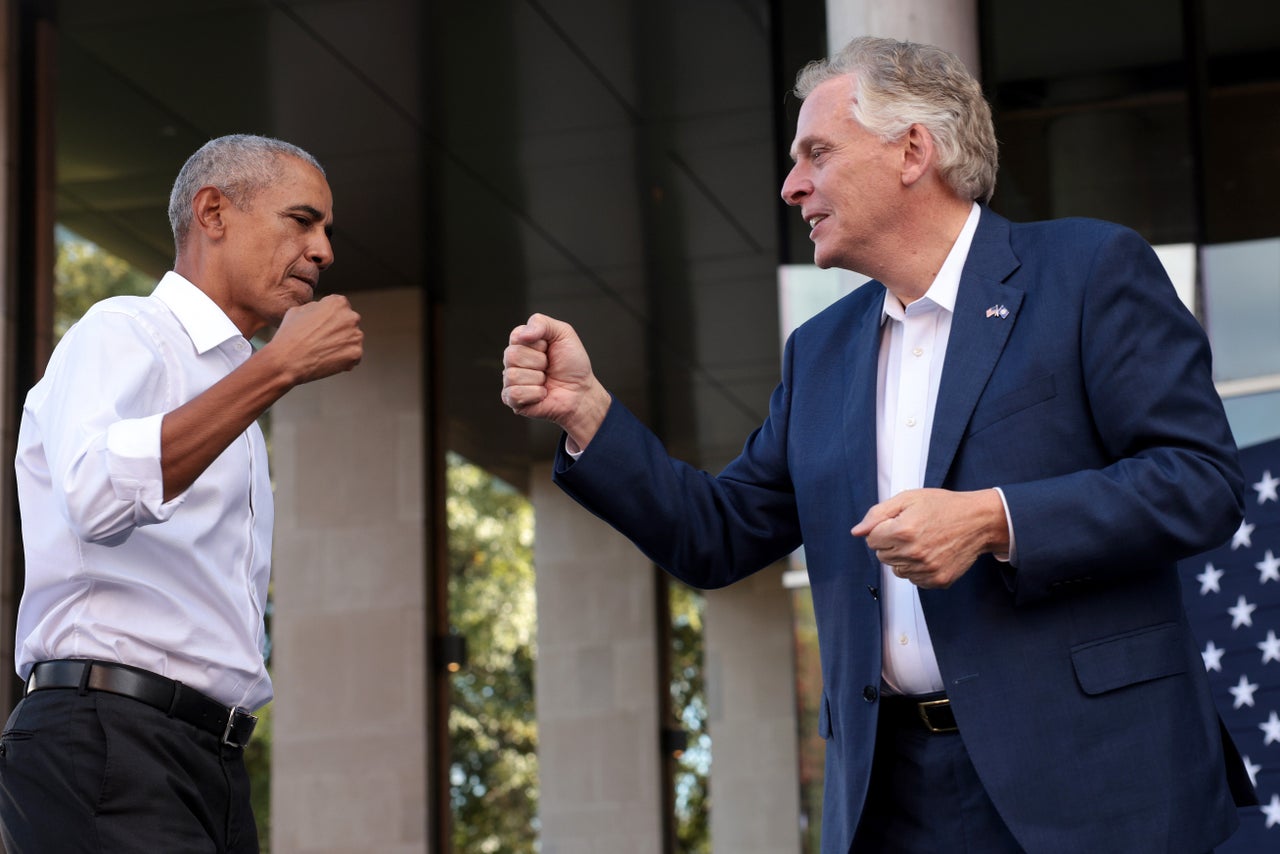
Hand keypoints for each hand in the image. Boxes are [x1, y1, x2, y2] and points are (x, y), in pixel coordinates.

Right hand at [269, 294, 363, 383]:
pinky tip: (328, 360)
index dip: (331, 318)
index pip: (341, 308)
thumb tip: (322, 309)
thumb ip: (317, 307)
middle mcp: (351, 317)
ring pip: (352, 340)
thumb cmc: (290, 336)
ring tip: (323, 351)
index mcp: (338, 303)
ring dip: (342, 345)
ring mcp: (356, 336)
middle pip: (349, 323)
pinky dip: (344, 360)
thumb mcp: (298, 310)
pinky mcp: (356, 354)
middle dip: (339, 331)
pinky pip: (353, 356)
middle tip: (322, 340)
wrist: (287, 361)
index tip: (323, 326)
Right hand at [501, 313, 609, 449]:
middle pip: (512, 355)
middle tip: (549, 367)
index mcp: (522, 343)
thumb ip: (541, 323)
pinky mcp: (513, 401)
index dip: (538, 343)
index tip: (549, 349)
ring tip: (546, 381)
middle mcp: (513, 362)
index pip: (516, 336)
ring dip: (538, 379)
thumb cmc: (573, 364)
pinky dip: (534, 394)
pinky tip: (542, 394)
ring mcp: (511, 381)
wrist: (582, 391)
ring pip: (513, 375)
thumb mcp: (563, 334)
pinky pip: (514, 394)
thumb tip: (522, 335)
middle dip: (539, 362)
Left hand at [852, 488, 1007, 588]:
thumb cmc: (944, 506)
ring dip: (903, 557)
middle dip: (891, 543)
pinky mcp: (938, 580)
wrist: (978, 521)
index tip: (899, 522)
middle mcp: (914, 553)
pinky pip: (913, 579)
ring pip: (896, 569)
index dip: (883, 529)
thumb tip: (857, 532)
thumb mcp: (908, 499)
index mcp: (903, 531)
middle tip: (912, 530)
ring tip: (922, 542)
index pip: (871, 540)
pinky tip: (930, 553)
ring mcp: (927, 569)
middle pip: (882, 556)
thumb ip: (878, 514)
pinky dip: (917, 569)